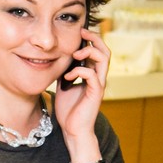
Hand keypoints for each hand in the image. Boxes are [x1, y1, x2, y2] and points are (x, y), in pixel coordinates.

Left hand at [53, 27, 109, 143]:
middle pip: (105, 51)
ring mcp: (99, 85)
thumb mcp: (64, 86)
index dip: (91, 39)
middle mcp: (99, 78)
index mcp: (93, 75)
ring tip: (75, 54)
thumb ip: (65, 72)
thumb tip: (57, 60)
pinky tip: (67, 77)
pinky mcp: (96, 93)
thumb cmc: (69, 111)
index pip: (98, 51)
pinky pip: (92, 75)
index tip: (79, 32)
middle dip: (94, 39)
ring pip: (103, 59)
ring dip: (89, 51)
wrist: (73, 130)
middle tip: (81, 32)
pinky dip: (79, 71)